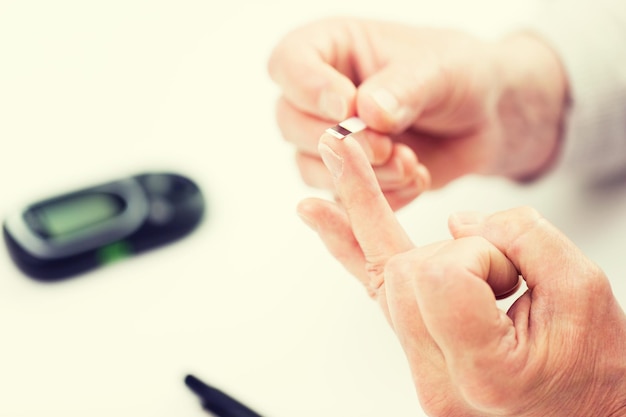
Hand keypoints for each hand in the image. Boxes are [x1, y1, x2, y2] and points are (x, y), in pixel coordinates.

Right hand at [269, 18, 567, 209]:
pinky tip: (416, 179)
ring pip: (311, 166)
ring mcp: (332, 138)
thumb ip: (404, 88)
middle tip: (384, 148)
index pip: (289, 64)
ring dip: (360, 176)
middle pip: (290, 122)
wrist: (485, 118)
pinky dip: (379, 197)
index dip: (308, 88)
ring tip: (410, 164)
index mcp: (332, 49)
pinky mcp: (349, 176)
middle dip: (338, 143)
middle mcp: (321, 95)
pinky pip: (343, 197)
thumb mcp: (440, 70)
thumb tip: (367, 112)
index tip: (346, 106)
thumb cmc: (459, 75)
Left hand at [297, 131, 625, 415]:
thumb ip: (522, 237)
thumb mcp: (583, 290)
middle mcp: (437, 379)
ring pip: (384, 276)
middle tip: (507, 283)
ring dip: (434, 256)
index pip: (440, 278)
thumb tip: (457, 221)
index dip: (479, 253)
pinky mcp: (416, 353)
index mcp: (482, 372)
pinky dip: (350, 244)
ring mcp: (420, 370)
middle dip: (455, 254)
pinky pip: (377, 293)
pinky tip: (317, 213)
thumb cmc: (592, 369)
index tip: (515, 277)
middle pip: (401, 273)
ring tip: (483, 276)